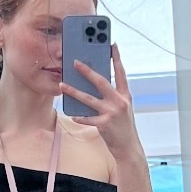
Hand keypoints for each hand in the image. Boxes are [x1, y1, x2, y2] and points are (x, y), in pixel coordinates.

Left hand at [66, 44, 141, 158]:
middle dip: (87, 71)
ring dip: (73, 91)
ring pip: (88, 99)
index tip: (112, 44)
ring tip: (62, 85)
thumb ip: (112, 96)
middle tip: (75, 62)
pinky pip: (87, 118)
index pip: (120, 72)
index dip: (116, 58)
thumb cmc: (123, 126)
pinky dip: (79, 116)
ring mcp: (111, 113)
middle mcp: (119, 101)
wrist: (128, 147)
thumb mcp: (122, 108)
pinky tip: (72, 114)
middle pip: (101, 82)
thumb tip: (94, 84)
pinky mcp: (104, 124)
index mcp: (125, 95)